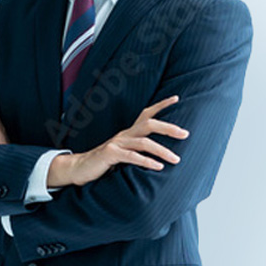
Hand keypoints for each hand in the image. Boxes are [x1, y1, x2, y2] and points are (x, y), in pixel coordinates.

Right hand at [48, 95, 188, 187]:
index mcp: (128, 132)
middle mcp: (124, 134)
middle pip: (149, 124)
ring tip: (176, 159)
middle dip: (168, 127)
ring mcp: (116, 143)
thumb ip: (138, 150)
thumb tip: (159, 154)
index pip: (147, 114)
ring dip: (162, 150)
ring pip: (143, 142)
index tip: (177, 97)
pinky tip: (158, 167)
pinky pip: (131, 156)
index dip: (161, 105)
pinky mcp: (110, 154)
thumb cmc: (104, 162)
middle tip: (185, 134)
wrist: (79, 168)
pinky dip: (146, 161)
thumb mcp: (124, 153)